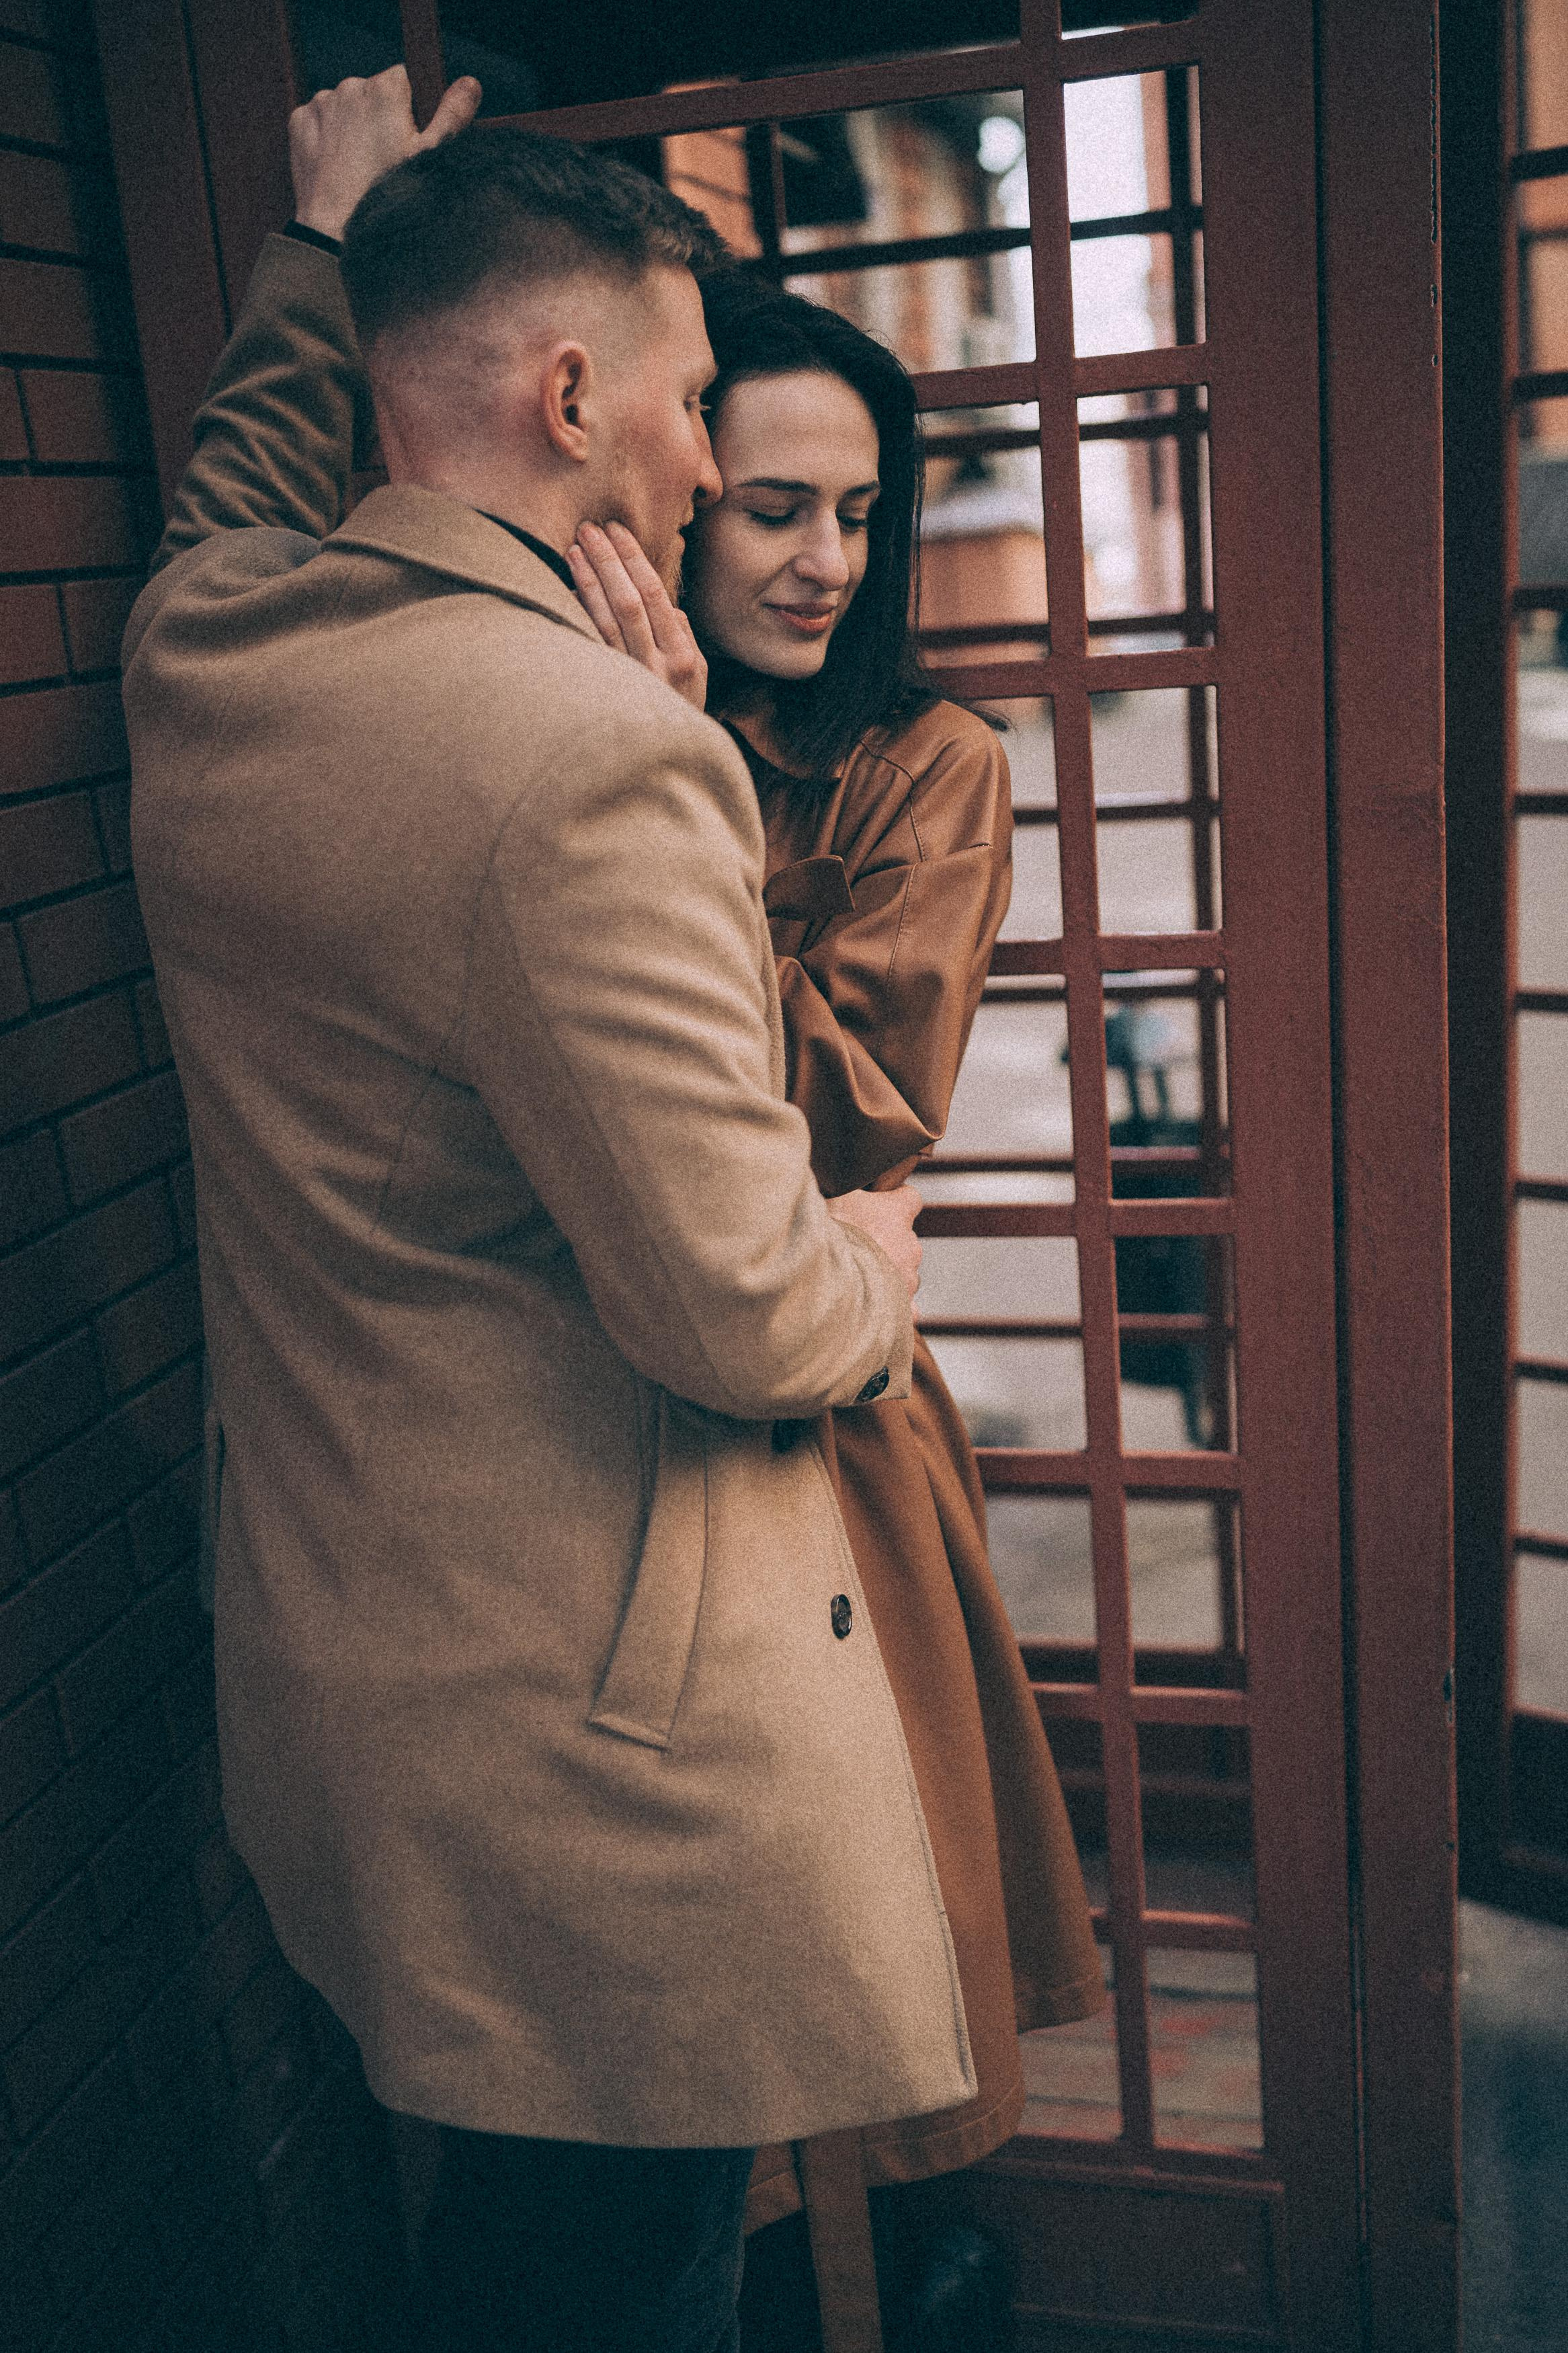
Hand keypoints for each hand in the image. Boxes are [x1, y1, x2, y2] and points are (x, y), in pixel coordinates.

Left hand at [289, 65, 482, 241]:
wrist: (336, 231)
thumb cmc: (388, 197)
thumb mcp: (431, 159)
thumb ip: (453, 116)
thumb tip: (470, 84)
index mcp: (386, 87)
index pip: (405, 79)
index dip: (409, 111)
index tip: (406, 141)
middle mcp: (351, 86)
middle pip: (373, 92)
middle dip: (379, 117)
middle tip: (383, 161)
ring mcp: (322, 103)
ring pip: (345, 106)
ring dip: (353, 126)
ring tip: (359, 167)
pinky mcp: (300, 121)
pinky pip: (320, 120)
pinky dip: (328, 137)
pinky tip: (337, 166)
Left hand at [567, 522, 707, 710]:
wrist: (665, 770)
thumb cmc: (680, 716)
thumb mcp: (696, 679)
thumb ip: (683, 638)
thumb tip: (669, 607)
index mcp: (683, 657)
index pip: (655, 595)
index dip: (633, 559)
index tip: (616, 531)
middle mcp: (657, 667)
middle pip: (628, 601)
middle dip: (607, 560)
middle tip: (588, 528)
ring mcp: (627, 682)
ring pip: (605, 621)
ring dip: (587, 580)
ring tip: (573, 549)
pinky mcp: (603, 694)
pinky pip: (588, 646)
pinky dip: (577, 615)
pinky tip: (565, 589)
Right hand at [829, 1185, 922, 1298]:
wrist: (829, 1280)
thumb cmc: (831, 1234)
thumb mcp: (833, 1195)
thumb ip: (842, 1185)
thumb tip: (836, 1173)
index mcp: (897, 1213)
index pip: (911, 1198)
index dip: (896, 1200)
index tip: (881, 1205)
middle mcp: (910, 1244)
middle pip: (905, 1239)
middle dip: (885, 1242)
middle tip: (856, 1246)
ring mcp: (908, 1276)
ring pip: (904, 1272)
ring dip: (888, 1272)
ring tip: (858, 1278)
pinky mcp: (903, 1305)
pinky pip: (907, 1307)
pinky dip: (895, 1306)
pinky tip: (875, 1306)